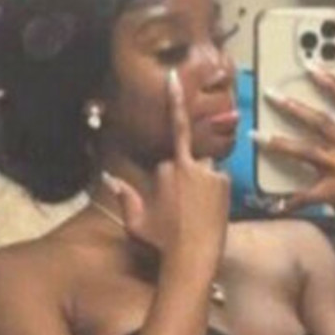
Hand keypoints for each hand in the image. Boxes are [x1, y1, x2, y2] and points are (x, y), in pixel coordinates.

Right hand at [103, 68, 229, 269]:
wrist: (192, 258)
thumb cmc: (162, 243)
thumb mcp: (137, 222)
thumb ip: (126, 198)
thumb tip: (110, 179)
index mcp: (167, 167)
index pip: (172, 128)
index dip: (173, 99)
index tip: (174, 76)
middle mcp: (189, 164)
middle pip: (188, 160)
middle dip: (186, 176)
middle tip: (183, 208)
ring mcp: (210, 173)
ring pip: (205, 171)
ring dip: (202, 185)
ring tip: (195, 214)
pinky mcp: (224, 184)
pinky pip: (218, 182)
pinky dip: (215, 193)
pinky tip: (209, 214)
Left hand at [255, 67, 334, 240]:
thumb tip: (316, 113)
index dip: (331, 81)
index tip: (309, 66)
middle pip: (321, 121)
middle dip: (292, 107)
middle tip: (269, 94)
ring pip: (308, 151)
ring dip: (280, 143)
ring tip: (257, 136)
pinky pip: (307, 194)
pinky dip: (290, 200)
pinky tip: (274, 204)